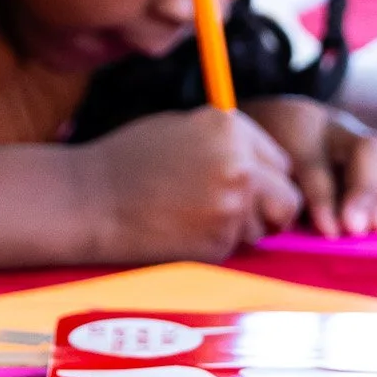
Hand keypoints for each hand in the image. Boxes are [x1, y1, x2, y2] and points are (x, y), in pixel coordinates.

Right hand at [0, 109, 301, 267]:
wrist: (88, 200)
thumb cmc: (129, 161)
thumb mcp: (184, 128)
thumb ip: (229, 142)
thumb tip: (267, 166)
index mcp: (232, 128)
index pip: (282, 161)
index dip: (265, 177)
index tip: (243, 186)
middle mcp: (240, 165)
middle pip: (288, 198)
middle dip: (269, 209)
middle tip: (237, 213)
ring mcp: (232, 206)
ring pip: (263, 228)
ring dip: (242, 229)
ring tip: (196, 217)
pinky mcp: (218, 242)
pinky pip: (234, 248)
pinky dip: (216, 245)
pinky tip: (182, 231)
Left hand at [242, 95, 376, 237]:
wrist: (287, 123)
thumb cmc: (275, 163)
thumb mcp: (269, 176)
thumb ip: (285, 200)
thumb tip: (317, 233)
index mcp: (300, 131)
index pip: (316, 163)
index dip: (323, 198)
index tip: (329, 230)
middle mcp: (337, 129)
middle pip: (367, 148)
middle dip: (366, 190)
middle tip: (358, 228)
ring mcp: (363, 135)